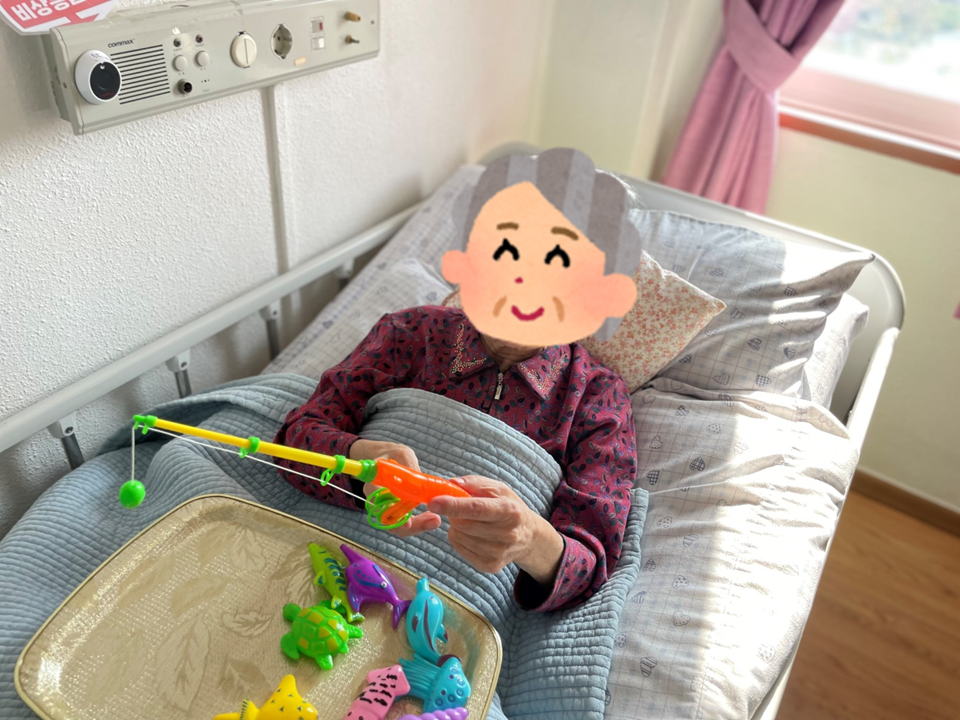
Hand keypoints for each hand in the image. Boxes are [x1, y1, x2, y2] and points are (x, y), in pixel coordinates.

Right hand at [348, 439, 440, 536]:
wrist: (385, 458)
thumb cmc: (393, 454)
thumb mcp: (403, 455)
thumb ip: (410, 467)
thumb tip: (421, 483)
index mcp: (374, 483)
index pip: (380, 502)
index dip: (392, 513)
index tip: (408, 522)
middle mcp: (376, 499)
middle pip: (389, 521)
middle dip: (412, 526)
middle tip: (434, 521)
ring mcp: (383, 507)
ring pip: (396, 526)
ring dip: (417, 526)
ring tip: (435, 521)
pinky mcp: (393, 511)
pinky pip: (402, 523)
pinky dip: (417, 523)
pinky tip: (432, 518)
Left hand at [428, 475, 563, 584]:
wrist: (527, 536)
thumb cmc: (509, 507)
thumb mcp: (498, 489)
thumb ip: (474, 483)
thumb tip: (451, 483)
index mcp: (510, 511)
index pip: (477, 509)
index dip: (453, 505)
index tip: (433, 502)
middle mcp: (507, 534)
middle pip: (464, 524)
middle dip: (454, 513)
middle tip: (460, 507)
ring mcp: (499, 553)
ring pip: (459, 536)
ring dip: (457, 525)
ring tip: (470, 520)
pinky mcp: (490, 565)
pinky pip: (459, 548)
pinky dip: (459, 538)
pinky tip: (472, 533)